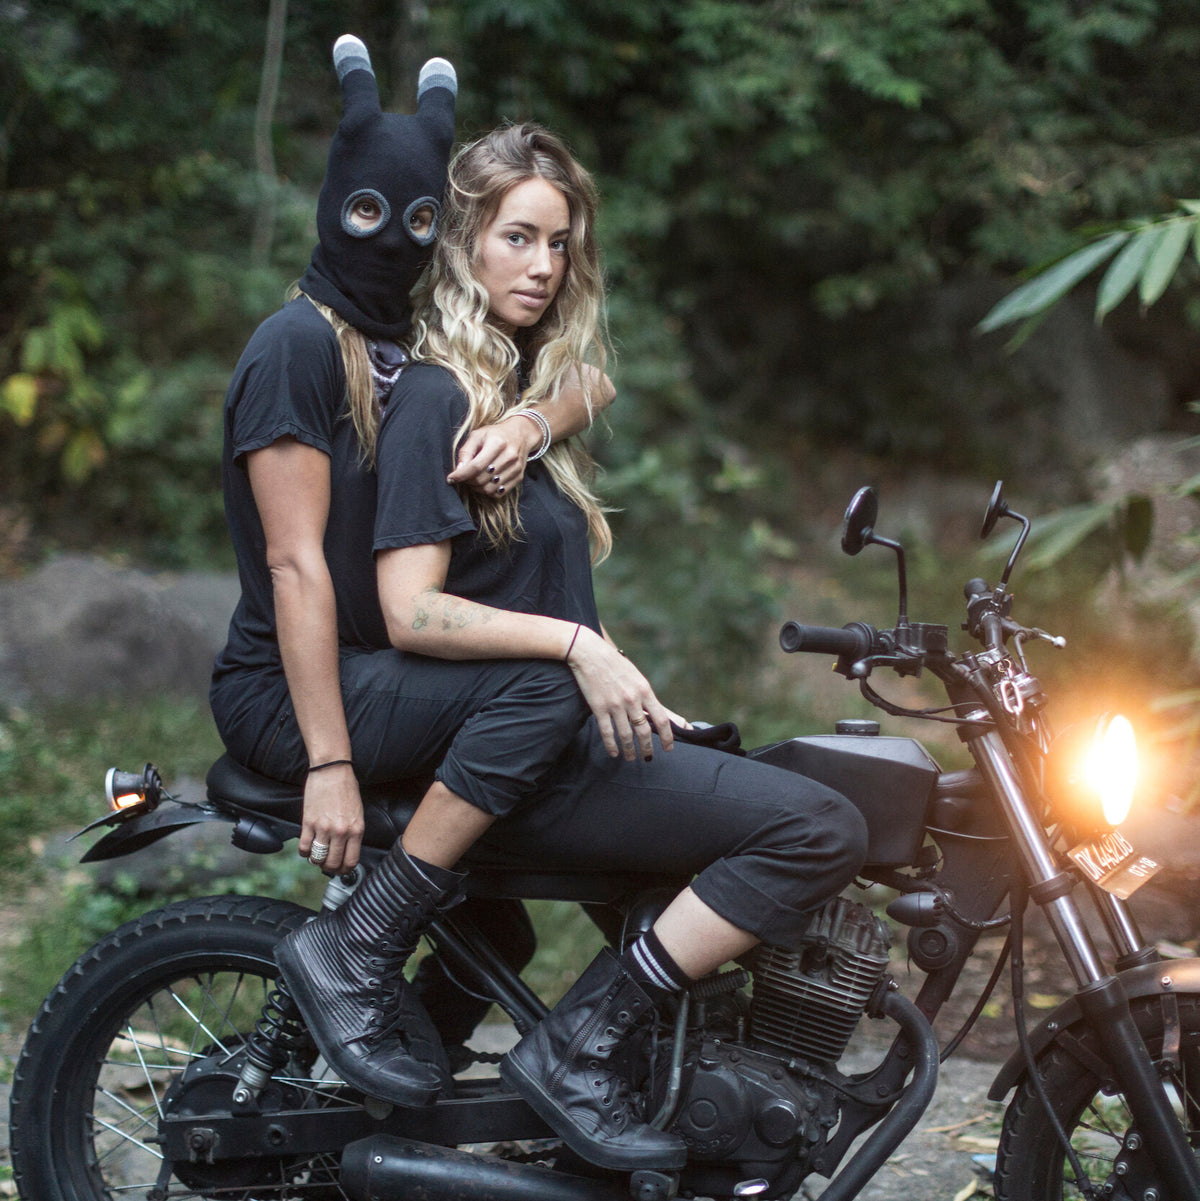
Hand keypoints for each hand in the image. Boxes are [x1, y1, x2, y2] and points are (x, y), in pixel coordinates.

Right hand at [299, 765, 364, 873]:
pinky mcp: (308, 822)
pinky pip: (304, 848)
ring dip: (316, 861)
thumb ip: (354, 832)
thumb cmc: (346, 788)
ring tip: (317, 856)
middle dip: (330, 868)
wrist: (332, 770)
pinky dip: (304, 853)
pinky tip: (307, 848)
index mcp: (356, 829)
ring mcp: (323, 828)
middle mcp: (341, 831)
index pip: (351, 860)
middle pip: (333, 863)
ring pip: (318, 858)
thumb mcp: (358, 812)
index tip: (342, 869)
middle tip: (328, 865)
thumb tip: (347, 850)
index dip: (346, 870)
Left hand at [446, 413, 537, 496]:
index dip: (461, 475)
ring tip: (473, 479)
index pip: (476, 466)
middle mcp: (509, 456)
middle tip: (463, 476)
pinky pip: (499, 493)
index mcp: (497, 443)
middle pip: (482, 479)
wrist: (520, 435)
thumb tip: (458, 470)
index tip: (451, 478)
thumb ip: (466, 452)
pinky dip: (488, 491)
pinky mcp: (518, 477)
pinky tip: (484, 483)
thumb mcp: (477, 435)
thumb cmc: (495, 434)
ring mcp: (516, 468)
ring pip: (489, 488)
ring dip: (477, 488)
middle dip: (468, 481)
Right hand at [565, 626, 675, 760]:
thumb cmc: (615, 665)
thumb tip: (661, 714)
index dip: (667, 737)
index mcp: (644, 690)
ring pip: (626, 735)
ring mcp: (615, 705)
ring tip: (632, 758)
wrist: (590, 653)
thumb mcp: (637, 678)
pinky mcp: (599, 708)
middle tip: (648, 758)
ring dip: (630, 750)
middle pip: (644, 731)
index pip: (662, 719)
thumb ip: (647, 697)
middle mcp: (632, 699)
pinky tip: (614, 753)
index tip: (669, 748)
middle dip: (648, 748)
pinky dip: (612, 746)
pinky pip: (607, 733)